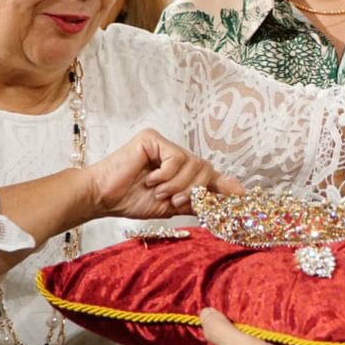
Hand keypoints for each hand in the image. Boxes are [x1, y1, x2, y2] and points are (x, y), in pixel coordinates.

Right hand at [87, 129, 245, 217]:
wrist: (103, 198)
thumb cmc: (132, 201)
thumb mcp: (172, 206)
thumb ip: (199, 201)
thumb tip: (232, 198)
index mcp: (179, 169)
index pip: (209, 174)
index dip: (224, 184)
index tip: (241, 195)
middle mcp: (174, 153)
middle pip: (205, 168)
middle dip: (194, 190)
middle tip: (174, 201)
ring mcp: (163, 144)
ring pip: (193, 164)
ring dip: (179, 185)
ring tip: (160, 193)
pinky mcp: (152, 138)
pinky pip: (177, 158)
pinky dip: (167, 175)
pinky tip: (151, 180)